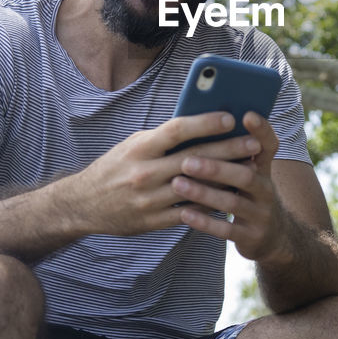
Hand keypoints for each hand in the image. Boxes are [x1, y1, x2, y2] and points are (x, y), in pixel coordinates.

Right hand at [61, 111, 251, 236]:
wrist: (83, 204)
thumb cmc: (115, 167)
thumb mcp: (133, 145)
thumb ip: (163, 138)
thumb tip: (200, 124)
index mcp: (140, 148)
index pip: (177, 130)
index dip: (205, 122)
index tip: (230, 117)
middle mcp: (145, 173)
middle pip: (194, 158)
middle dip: (228, 150)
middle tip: (254, 144)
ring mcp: (150, 199)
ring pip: (197, 188)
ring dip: (226, 179)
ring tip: (250, 170)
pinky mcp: (153, 221)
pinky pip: (189, 213)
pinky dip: (211, 204)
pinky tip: (230, 196)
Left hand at [169, 112, 292, 263]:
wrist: (272, 237)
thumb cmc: (248, 195)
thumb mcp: (250, 173)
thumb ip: (233, 154)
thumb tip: (200, 123)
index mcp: (264, 168)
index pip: (269, 144)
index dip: (261, 130)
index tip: (246, 115)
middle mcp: (266, 189)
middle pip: (245, 175)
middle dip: (216, 168)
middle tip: (187, 161)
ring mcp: (261, 214)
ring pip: (233, 203)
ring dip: (204, 194)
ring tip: (178, 184)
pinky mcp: (251, 236)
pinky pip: (226, 230)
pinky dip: (205, 222)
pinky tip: (185, 214)